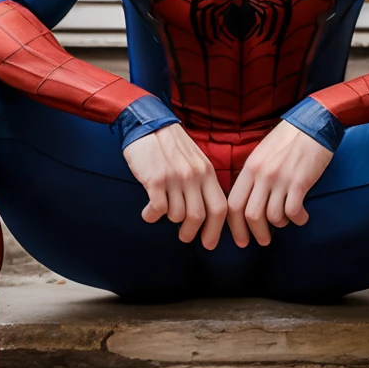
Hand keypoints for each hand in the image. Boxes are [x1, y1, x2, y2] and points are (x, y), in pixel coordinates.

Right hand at [123, 124, 227, 249]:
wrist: (148, 124)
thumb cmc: (171, 145)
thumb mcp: (196, 160)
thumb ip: (203, 181)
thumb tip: (207, 210)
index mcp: (207, 172)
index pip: (219, 207)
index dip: (216, 229)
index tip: (209, 243)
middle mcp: (194, 176)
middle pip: (199, 216)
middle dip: (192, 232)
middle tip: (185, 237)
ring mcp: (175, 178)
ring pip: (178, 215)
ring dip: (169, 220)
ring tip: (162, 214)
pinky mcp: (155, 179)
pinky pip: (158, 209)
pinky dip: (152, 216)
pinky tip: (148, 213)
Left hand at [226, 120, 333, 247]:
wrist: (313, 124)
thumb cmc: (288, 139)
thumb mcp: (261, 153)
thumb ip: (253, 175)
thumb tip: (248, 200)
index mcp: (250, 168)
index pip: (233, 204)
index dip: (234, 227)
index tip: (241, 239)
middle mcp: (262, 175)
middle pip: (250, 215)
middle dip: (256, 233)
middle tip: (263, 241)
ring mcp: (280, 179)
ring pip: (272, 216)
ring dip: (279, 225)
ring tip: (286, 222)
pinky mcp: (300, 182)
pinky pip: (293, 212)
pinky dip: (297, 219)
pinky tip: (302, 217)